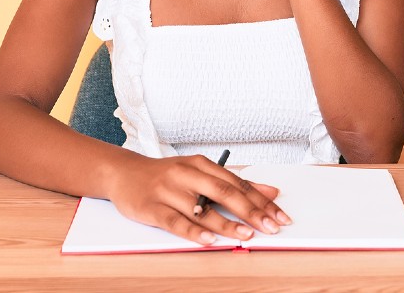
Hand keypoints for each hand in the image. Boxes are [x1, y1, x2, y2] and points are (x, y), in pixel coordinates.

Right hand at [108, 154, 291, 244]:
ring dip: (226, 223)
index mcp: (201, 164)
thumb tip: (271, 191)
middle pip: (223, 192)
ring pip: (201, 209)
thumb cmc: (166, 175)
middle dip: (251, 211)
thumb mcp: (200, 172)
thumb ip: (234, 183)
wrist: (123, 173)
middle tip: (270, 226)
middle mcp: (186, 174)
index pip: (237, 183)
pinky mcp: (152, 207)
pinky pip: (175, 221)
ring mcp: (168, 190)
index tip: (280, 215)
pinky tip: (208, 240)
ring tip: (246, 235)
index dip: (261, 200)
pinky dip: (193, 232)